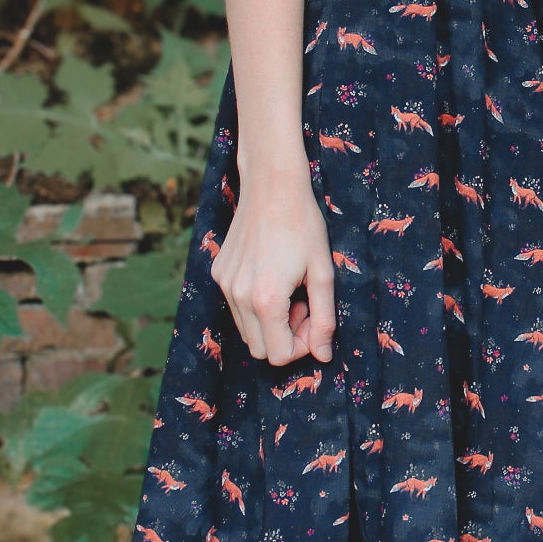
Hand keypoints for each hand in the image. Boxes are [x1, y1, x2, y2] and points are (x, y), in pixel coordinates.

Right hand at [210, 164, 335, 365]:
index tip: (314, 318)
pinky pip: (236, 306)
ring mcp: (224, 284)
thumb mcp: (323, 273)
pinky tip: (271, 275)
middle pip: (259, 350)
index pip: (278, 356)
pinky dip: (254, 304)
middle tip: (303, 305)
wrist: (272, 185)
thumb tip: (323, 356)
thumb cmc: (304, 225)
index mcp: (266, 300)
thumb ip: (324, 320)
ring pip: (246, 330)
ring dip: (270, 322)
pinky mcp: (219, 272)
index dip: (301, 346)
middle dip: (285, 337)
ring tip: (288, 289)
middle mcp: (238, 296)